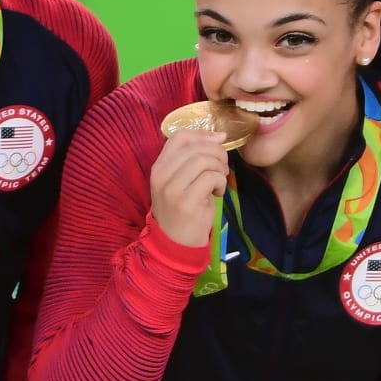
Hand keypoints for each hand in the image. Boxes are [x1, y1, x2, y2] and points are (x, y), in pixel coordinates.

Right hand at [149, 128, 228, 247]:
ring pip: (204, 160)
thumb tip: (220, 136)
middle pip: (196, 147)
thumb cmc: (181, 210)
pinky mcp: (186, 202)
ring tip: (219, 180)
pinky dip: (220, 182)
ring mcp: (172, 189)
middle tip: (222, 168)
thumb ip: (193, 159)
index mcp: (158, 167)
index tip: (218, 142)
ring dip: (220, 168)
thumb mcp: (180, 181)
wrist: (174, 245)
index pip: (180, 136)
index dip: (203, 135)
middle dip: (217, 153)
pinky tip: (217, 193)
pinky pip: (211, 177)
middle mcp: (161, 175)